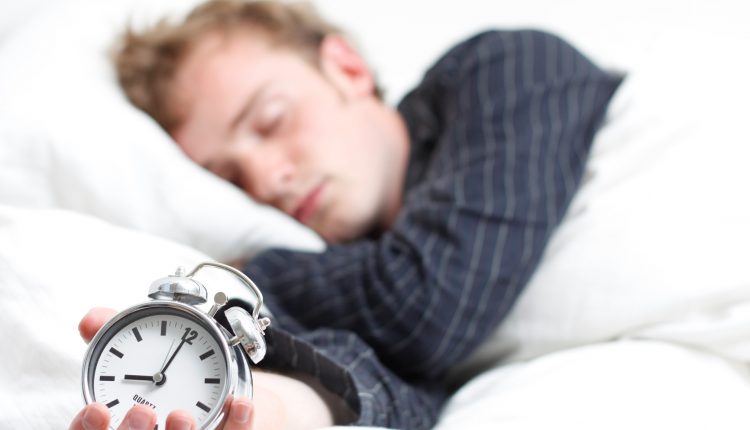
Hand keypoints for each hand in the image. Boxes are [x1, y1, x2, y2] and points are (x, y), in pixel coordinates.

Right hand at [72, 308, 255, 429]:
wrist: (211, 389)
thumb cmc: (163, 374)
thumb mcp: (134, 352)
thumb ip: (109, 332)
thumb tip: (90, 320)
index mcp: (117, 424)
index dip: (87, 429)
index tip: (97, 408)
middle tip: (143, 411)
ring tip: (182, 413)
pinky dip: (237, 422)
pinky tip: (239, 402)